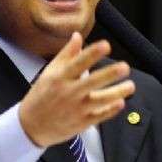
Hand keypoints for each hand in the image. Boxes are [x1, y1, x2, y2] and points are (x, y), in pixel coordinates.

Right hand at [19, 32, 135, 146]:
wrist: (30, 126)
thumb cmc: (41, 95)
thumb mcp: (50, 72)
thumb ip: (66, 54)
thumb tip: (78, 35)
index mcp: (59, 77)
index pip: (78, 63)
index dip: (92, 53)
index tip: (106, 45)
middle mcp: (68, 92)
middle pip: (92, 82)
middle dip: (109, 74)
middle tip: (125, 67)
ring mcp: (75, 109)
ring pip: (100, 101)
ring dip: (116, 93)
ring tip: (130, 86)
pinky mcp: (81, 123)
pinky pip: (99, 116)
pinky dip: (111, 110)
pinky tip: (121, 102)